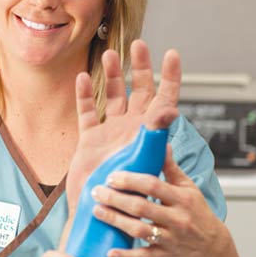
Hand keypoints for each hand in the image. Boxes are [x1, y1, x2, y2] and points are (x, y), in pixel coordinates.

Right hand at [66, 40, 180, 208]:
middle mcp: (132, 129)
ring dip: (113, 75)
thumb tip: (169, 109)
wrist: (99, 213)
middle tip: (139, 43)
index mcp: (150, 133)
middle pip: (139, 91)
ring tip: (110, 54)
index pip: (165, 99)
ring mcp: (110, 133)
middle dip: (140, 67)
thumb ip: (153, 133)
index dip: (170, 76)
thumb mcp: (143, 159)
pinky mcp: (89, 140)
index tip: (171, 53)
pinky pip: (87, 112)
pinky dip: (85, 95)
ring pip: (113, 96)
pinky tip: (84, 78)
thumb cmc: (124, 194)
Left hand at [90, 145, 228, 256]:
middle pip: (142, 208)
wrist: (212, 247)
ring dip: (116, 221)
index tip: (111, 176)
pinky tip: (108, 252)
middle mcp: (177, 219)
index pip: (153, 186)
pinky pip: (143, 256)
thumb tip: (160, 143)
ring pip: (139, 231)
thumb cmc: (196, 211)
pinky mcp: (163, 255)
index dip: (130, 181)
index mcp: (182, 199)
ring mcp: (170, 239)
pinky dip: (126, 256)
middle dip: (116, 199)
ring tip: (96, 211)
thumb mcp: (188, 187)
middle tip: (96, 192)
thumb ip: (170, 167)